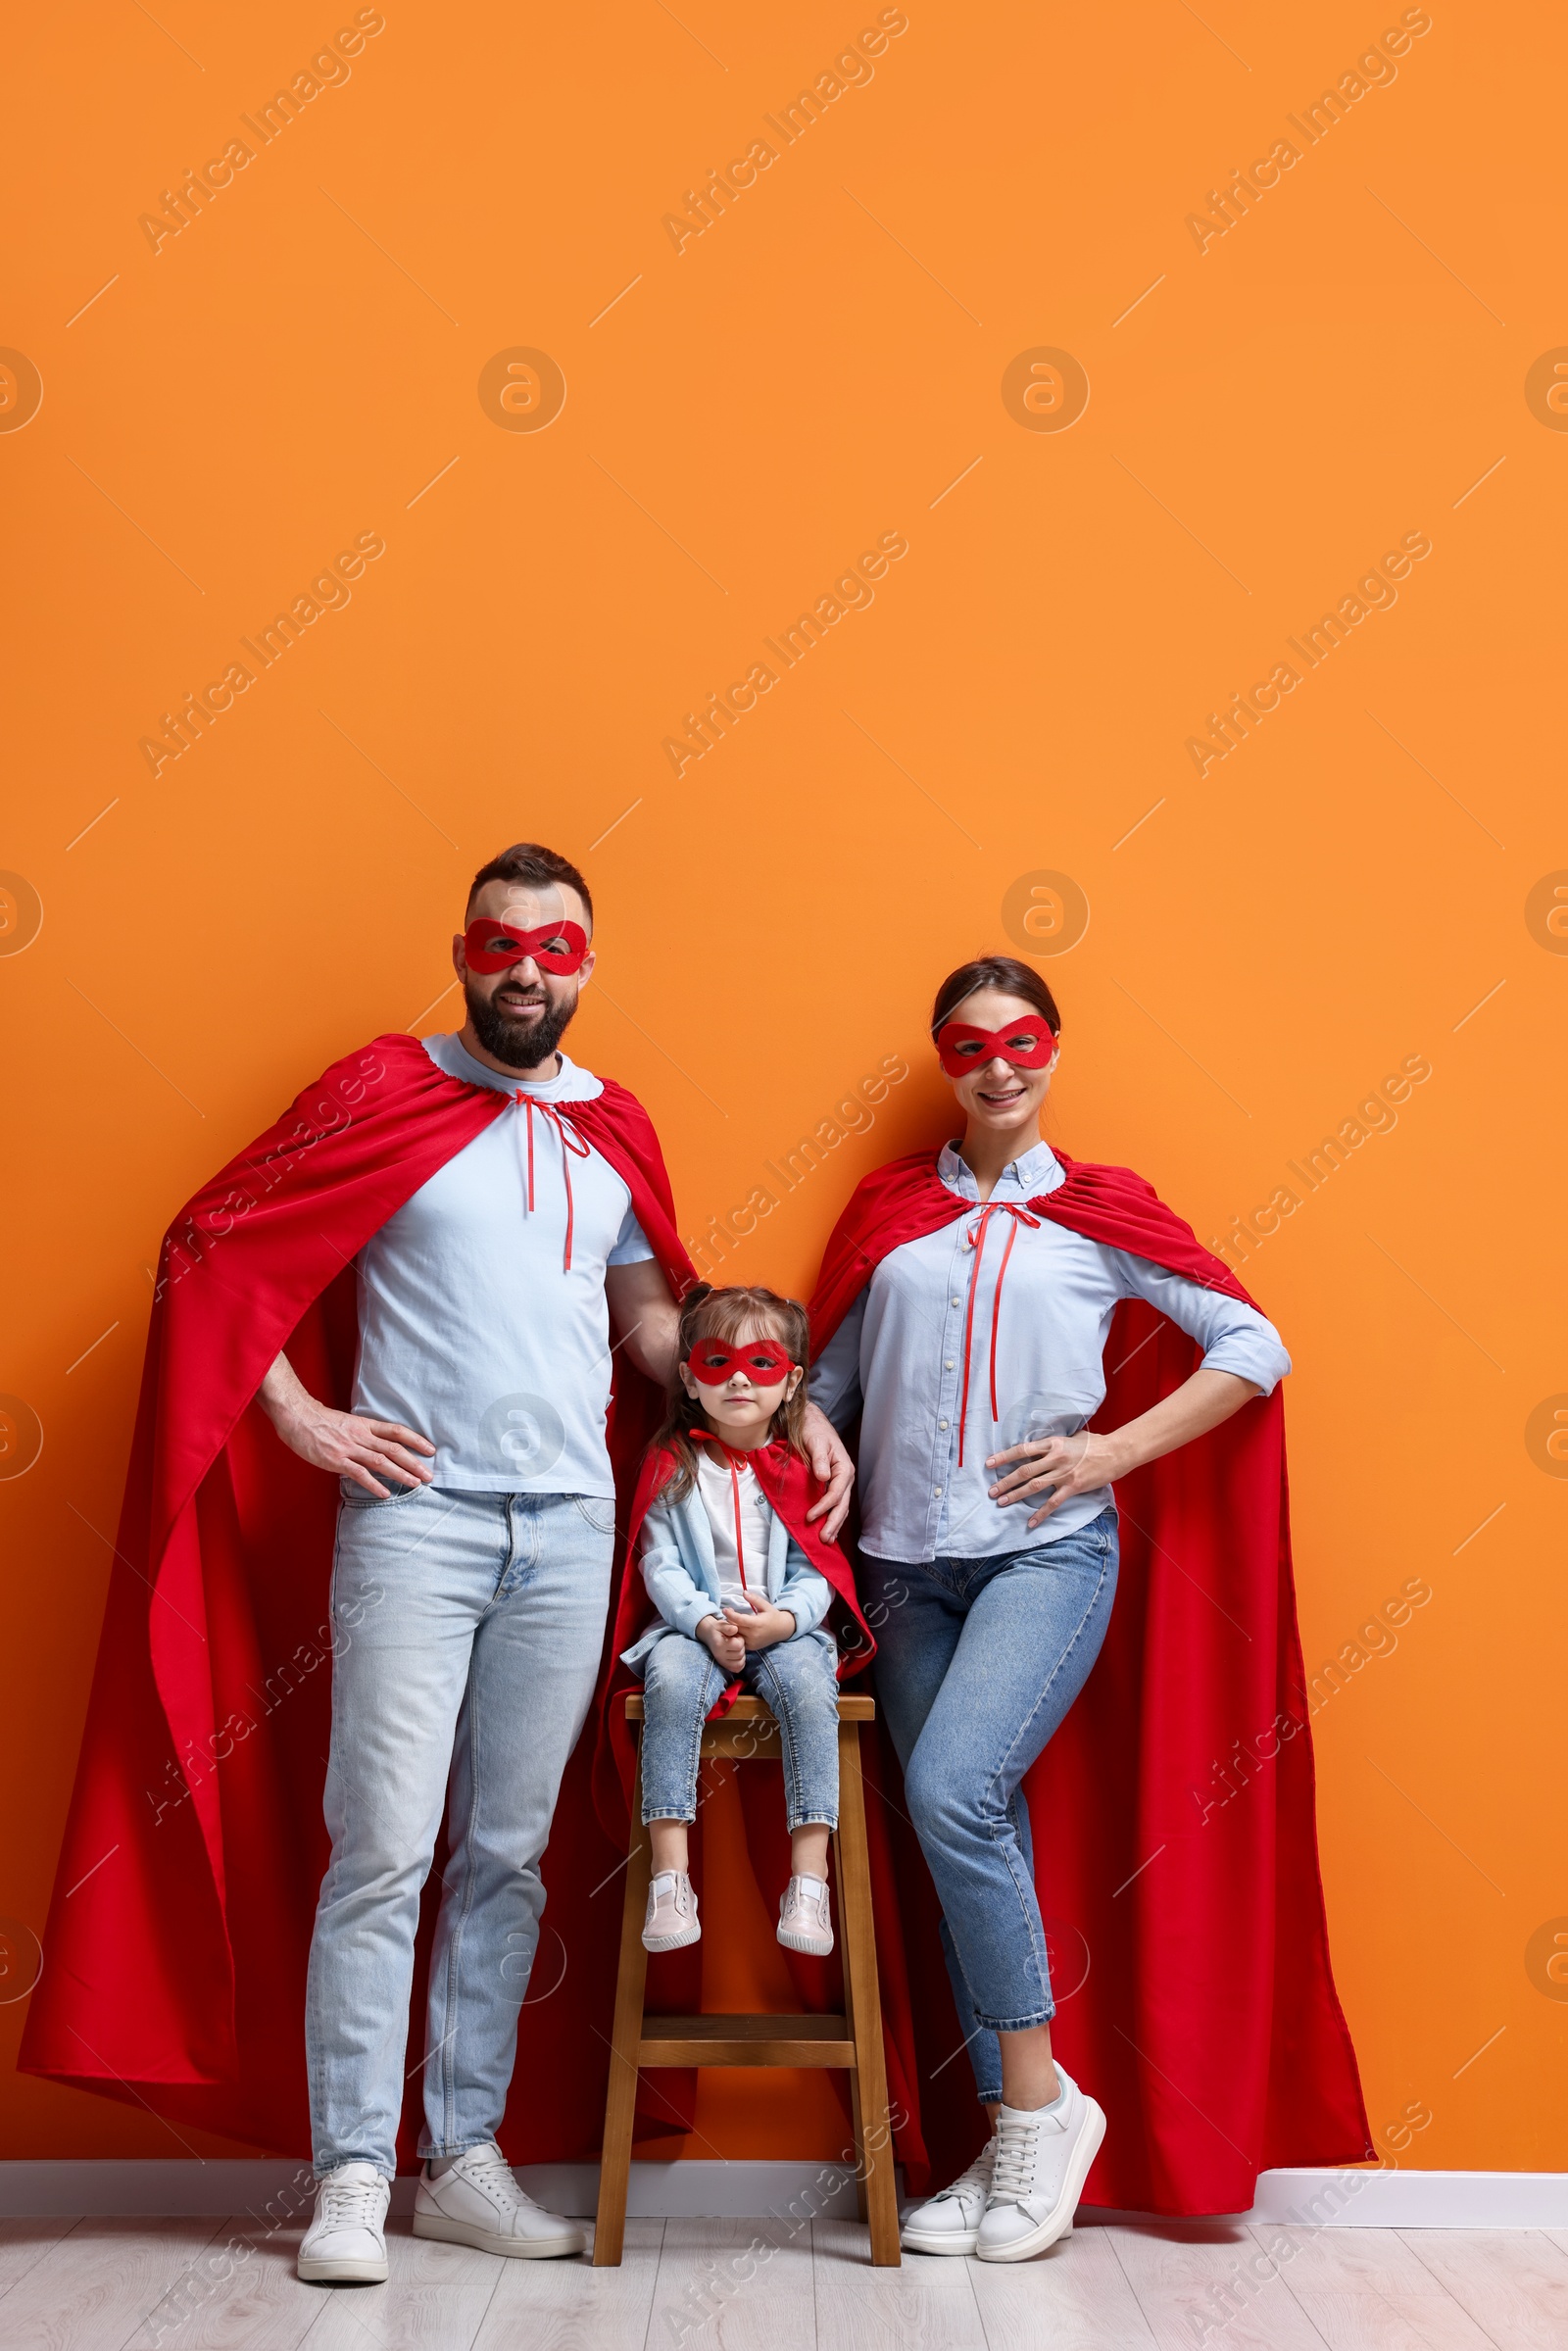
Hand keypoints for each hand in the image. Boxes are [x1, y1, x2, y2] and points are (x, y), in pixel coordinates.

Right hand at [272, 1394, 434, 1498]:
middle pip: (394, 1448)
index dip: (416, 1440)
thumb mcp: (347, 1422)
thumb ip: (363, 1434)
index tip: (430, 1450)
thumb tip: (377, 1447)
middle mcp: (361, 1435)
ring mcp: (349, 1448)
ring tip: (415, 1484)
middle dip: (414, 1462)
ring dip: (401, 1474)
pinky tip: (386, 1493)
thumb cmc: (320, 1421)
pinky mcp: (336, 1460)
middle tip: (430, 1475)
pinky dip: (374, 1484)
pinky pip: (359, 1473)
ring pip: (381, 1461)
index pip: (397, 1431)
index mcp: (365, 1424)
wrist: (297, 1417)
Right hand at [697, 1614, 745, 1671]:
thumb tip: (735, 1629)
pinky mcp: (724, 1666)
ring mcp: (721, 1662)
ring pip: (740, 1663)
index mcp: (720, 1644)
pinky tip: (737, 1656)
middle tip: (736, 1642)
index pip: (738, 1645)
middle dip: (741, 1647)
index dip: (740, 1639)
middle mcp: (720, 1655)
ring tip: (736, 1649)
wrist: (708, 1635)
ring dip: (741, 1656)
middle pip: (740, 1654)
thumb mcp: (721, 1625)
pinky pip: (737, 1669)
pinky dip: (740, 1663)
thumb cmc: (717, 1629)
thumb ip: (728, 1627)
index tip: (736, 1636)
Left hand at [725, 1595, 795, 1651]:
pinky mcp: (751, 1648)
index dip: (731, 1615)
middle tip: (727, 1613)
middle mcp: (754, 1635)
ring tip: (729, 1620)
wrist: (782, 1630)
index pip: (740, 1620)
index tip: (724, 1609)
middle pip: (736, 1628)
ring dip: (731, 1629)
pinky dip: (736, 1636)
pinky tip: (735, 1629)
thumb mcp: (765, 1605)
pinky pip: (739, 1642)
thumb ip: (754, 1599)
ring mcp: (752, 1643)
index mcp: (757, 1623)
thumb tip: (744, 1592)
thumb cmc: (773, 1616)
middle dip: (729, 1620)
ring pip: (736, 1636)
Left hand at [799, 1401, 853, 1540]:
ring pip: (841, 1507)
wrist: (812, 1422)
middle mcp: (846, 1477)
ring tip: (826, 1540)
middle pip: (842, 1504)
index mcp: (844, 1467)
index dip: (824, 1507)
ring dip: (834, 1524)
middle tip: (823, 1538)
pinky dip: (832, 1516)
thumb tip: (823, 1477)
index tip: (810, 1517)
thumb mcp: (816, 1441)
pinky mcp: (834, 1484)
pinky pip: (836, 1504)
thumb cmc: (814, 1430)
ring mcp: (841, 1481)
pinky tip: (828, 1528)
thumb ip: (820, 1459)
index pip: (836, 1493)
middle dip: (833, 1522)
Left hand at [985, 1430, 1126, 1530]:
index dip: (1004, 1457)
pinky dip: (1041, 1513)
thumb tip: (1043, 1446)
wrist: (1116, 1452)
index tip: (989, 1463)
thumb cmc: (1095, 1443)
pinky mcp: (1073, 1487)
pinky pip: (1053, 1502)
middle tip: (991, 1491)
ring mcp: (1063, 1473)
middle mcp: (1055, 1458)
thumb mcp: (1072, 1437)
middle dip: (1005, 1481)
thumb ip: (1056, 1443)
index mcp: (1053, 1443)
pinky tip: (1031, 1522)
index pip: (1022, 1450)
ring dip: (1016, 1495)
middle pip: (1024, 1471)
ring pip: (1034, 1486)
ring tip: (1002, 1502)